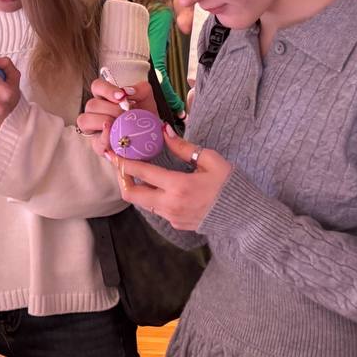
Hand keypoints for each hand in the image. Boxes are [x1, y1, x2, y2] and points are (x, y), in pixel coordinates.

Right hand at [76, 76, 159, 156]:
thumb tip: (128, 91)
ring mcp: (93, 128)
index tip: (122, 96)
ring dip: (105, 121)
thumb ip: (141, 90)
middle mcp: (95, 111)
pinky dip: (106, 137)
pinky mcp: (98, 145)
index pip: (96, 86)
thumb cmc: (144, 115)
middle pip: (91, 104)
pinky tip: (117, 136)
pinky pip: (96, 141)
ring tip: (121, 124)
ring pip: (85, 120)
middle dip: (111, 109)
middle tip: (126, 113)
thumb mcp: (146, 99)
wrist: (152, 135)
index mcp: (104, 97)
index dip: (107, 89)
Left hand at [113, 129, 230, 231]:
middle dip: (122, 178)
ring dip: (138, 187)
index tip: (112, 152)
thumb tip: (163, 132)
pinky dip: (154, 196)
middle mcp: (171, 205)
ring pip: (143, 202)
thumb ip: (183, 147)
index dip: (123, 161)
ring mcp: (172, 217)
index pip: (141, 173)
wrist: (244, 215)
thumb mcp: (210, 160)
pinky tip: (161, 185)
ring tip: (140, 172)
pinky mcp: (176, 224)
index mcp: (179, 186)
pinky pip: (157, 209)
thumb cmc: (230, 184)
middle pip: (132, 194)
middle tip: (121, 164)